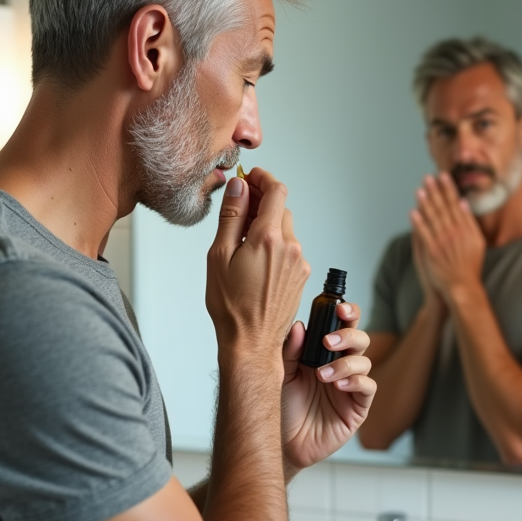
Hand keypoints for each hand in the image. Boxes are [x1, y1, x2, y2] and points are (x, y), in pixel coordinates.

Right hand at [206, 168, 309, 359]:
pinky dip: (274, 245)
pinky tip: (255, 260)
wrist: (252, 342)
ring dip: (266, 225)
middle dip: (261, 202)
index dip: (262, 178)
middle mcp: (290, 248)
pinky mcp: (301, 276)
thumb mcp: (219, 256)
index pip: (276, 191)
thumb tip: (239, 187)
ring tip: (242, 240)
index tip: (250, 178)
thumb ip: (231, 216)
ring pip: (284, 230)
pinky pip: (289, 249)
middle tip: (239, 208)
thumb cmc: (232, 306)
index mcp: (268, 239)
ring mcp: (299, 263)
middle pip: (280, 209)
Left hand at [279, 302, 375, 473]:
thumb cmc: (279, 407)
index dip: (346, 313)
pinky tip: (340, 385)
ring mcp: (349, 387)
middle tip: (329, 341)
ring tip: (323, 374)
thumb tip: (300, 325)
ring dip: (345, 363)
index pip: (341, 326)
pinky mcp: (357, 408)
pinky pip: (368, 388)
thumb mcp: (279, 374)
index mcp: (322, 353)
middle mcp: (339, 367)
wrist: (278, 443)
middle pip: (359, 340)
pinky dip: (356, 381)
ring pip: (364, 362)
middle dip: (349, 335)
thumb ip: (290, 350)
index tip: (339, 308)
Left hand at [411, 172, 485, 305]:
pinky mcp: (432, 251)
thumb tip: (463, 203)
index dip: (448, 189)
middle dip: (435, 191)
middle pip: (443, 208)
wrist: (462, 286)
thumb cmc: (470, 266)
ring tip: (420, 190)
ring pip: (432, 218)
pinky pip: (423, 234)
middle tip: (428, 177)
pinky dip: (418, 222)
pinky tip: (413, 212)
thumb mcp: (477, 242)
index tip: (443, 176)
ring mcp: (442, 242)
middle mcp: (454, 233)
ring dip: (425, 203)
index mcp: (465, 229)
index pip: (455, 204)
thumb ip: (470, 222)